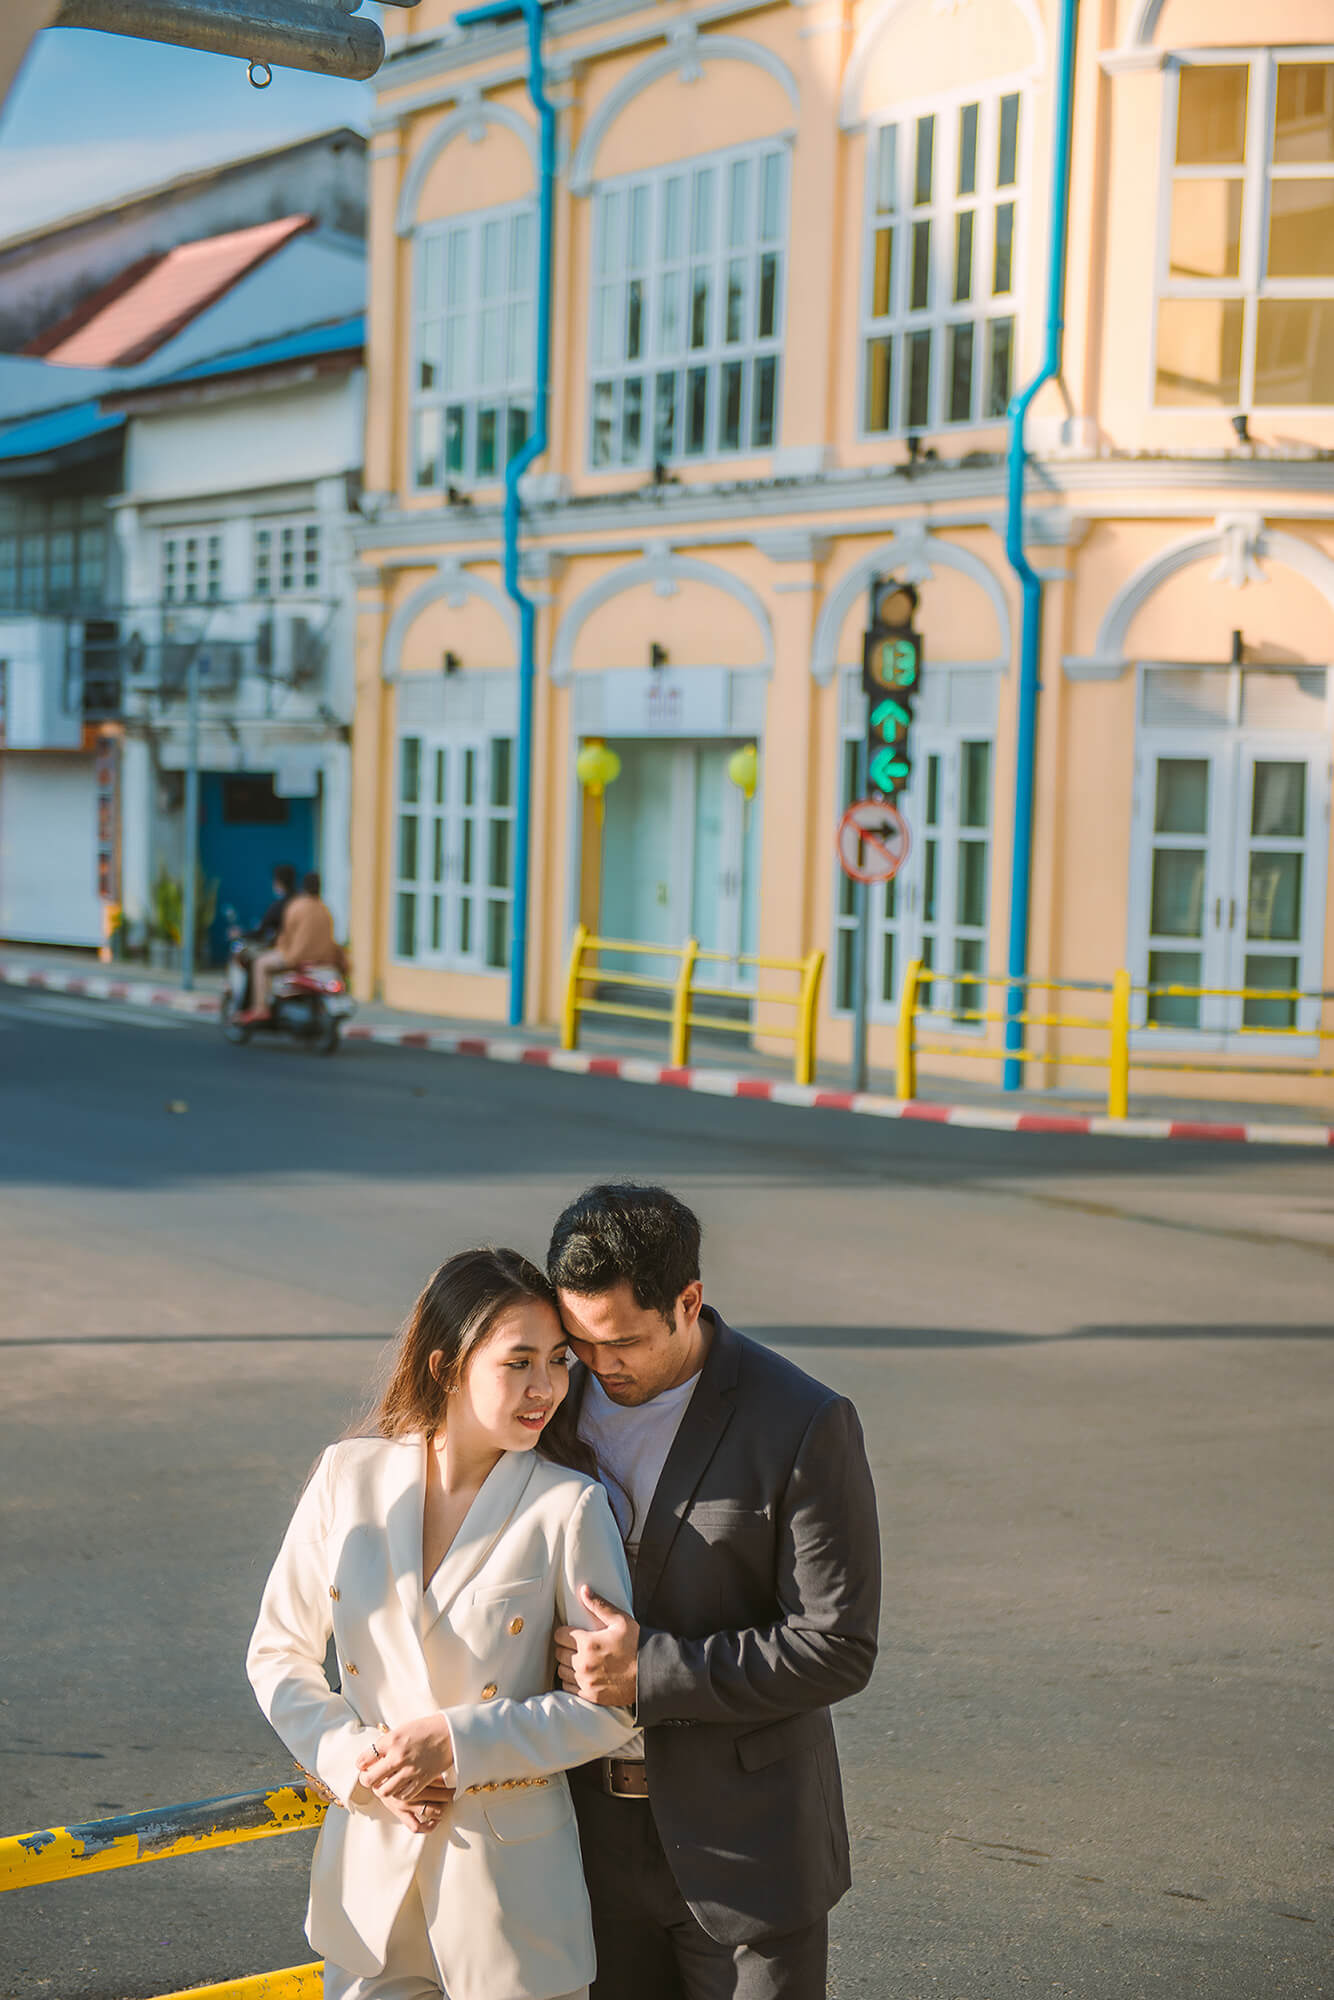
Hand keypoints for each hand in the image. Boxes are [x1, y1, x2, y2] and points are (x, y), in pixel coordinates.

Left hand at [356, 1714, 454, 1807]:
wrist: (450, 1734)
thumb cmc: (426, 1728)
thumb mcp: (402, 1729)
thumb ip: (387, 1743)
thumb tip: (373, 1756)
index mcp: (391, 1740)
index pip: (364, 1758)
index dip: (361, 1763)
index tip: (363, 1765)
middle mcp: (398, 1757)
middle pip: (370, 1778)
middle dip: (366, 1779)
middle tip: (369, 1777)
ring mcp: (409, 1771)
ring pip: (384, 1791)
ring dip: (381, 1789)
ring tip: (383, 1783)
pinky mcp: (421, 1780)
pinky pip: (403, 1795)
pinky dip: (398, 1794)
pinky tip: (399, 1787)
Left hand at [554, 1586, 638, 1706]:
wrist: (649, 1675)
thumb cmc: (636, 1646)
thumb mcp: (621, 1621)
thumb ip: (600, 1605)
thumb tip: (584, 1590)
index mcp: (588, 1643)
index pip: (559, 1635)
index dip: (564, 1632)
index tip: (571, 1633)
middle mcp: (583, 1663)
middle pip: (558, 1653)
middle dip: (564, 1647)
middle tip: (575, 1645)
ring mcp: (585, 1681)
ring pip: (561, 1671)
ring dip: (566, 1664)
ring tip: (577, 1659)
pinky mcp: (589, 1695)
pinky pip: (568, 1687)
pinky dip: (571, 1680)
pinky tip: (581, 1674)